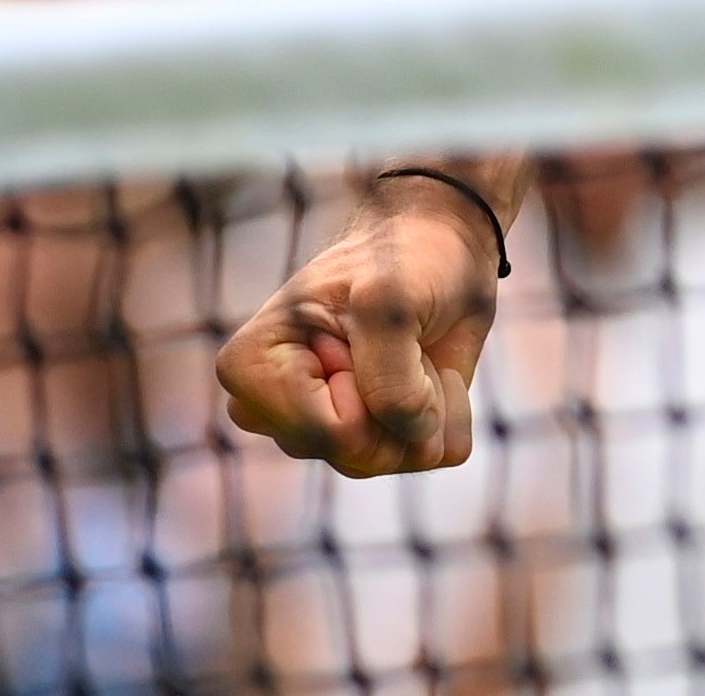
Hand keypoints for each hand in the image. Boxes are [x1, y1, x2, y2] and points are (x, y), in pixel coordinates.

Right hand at [215, 177, 506, 474]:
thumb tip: (411, 433)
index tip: (364, 331)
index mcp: (252, 370)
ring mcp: (322, 430)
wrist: (441, 244)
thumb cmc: (403, 257)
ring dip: (428, 401)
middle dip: (401, 398)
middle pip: (359, 455)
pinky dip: (452, 408)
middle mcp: (276, 411)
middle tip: (396, 338)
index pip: (330, 432)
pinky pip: (435, 455)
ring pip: (393, 459)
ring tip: (412, 347)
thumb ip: (388, 379)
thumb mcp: (390, 299)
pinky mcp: (372, 436)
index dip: (370, 387)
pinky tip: (433, 367)